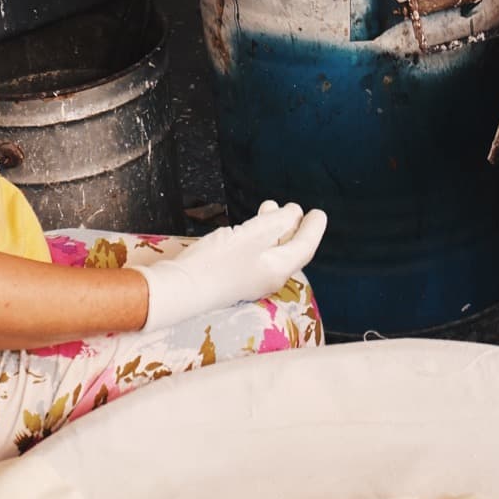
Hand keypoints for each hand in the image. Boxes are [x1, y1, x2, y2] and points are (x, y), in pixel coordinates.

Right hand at [139, 202, 327, 326]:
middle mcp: (269, 278)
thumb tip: (294, 213)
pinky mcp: (232, 279)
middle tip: (295, 208)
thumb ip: (277, 222)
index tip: (319, 213)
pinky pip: (255, 255)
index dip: (314, 228)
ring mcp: (250, 281)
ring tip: (269, 207)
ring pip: (270, 251)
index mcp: (279, 269)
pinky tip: (247, 229)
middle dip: (293, 227)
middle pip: (289, 250)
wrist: (179, 290)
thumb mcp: (252, 235)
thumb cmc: (216, 261)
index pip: (305, 247)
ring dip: (273, 228)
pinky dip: (258, 237)